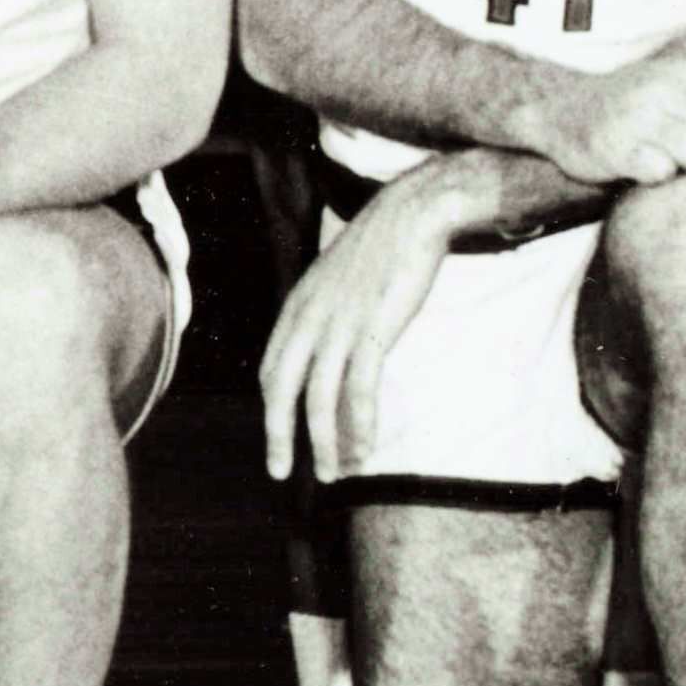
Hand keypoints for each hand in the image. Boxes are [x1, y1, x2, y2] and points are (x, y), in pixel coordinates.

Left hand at [260, 173, 471, 487]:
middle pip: (280, 389)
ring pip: (319, 398)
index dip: (271, 409)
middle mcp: (308, 317)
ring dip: (324, 442)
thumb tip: (329, 343)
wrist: (414, 211)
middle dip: (278, 436)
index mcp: (297, 306)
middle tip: (282, 473)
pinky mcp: (374, 329)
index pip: (270, 368)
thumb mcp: (338, 278)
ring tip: (333, 474)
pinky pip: (360, 389)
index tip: (278, 438)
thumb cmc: (384, 246)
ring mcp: (339, 324)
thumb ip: (326, 310)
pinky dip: (360, 423)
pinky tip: (367, 446)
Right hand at [531, 44, 685, 194]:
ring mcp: (636, 118)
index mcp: (680, 72)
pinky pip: (661, 173)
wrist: (557, 108)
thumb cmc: (630, 107)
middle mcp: (660, 90)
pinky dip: (657, 177)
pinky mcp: (615, 148)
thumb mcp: (672, 89)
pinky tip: (642, 168)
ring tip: (668, 160)